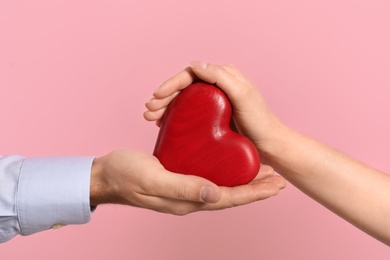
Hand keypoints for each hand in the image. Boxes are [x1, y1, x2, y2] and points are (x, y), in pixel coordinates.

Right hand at [90, 150, 284, 214]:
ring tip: (261, 167)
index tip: (277, 184)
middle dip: (256, 187)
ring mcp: (186, 188)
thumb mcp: (153, 178)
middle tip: (277, 177)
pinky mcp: (180, 175)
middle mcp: (191, 197)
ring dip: (243, 178)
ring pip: (222, 184)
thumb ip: (183, 187)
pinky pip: (208, 174)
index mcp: (188, 201)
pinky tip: (229, 158)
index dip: (254, 192)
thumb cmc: (125, 175)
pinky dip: (224, 168)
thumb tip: (216, 194)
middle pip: (231, 194)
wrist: (107, 175)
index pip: (229, 198)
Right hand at [143, 62, 286, 158]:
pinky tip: (164, 124)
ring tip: (151, 117)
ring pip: (184, 98)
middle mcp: (217, 85)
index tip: (157, 96)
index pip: (191, 74)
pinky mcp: (212, 115)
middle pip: (184, 86)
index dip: (171, 83)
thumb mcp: (242, 96)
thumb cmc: (260, 122)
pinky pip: (188, 111)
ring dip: (166, 106)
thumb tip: (196, 64)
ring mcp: (214, 101)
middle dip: (164, 96)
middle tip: (149, 110)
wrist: (270, 145)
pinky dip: (175, 115)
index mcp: (224, 76)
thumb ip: (221, 77)